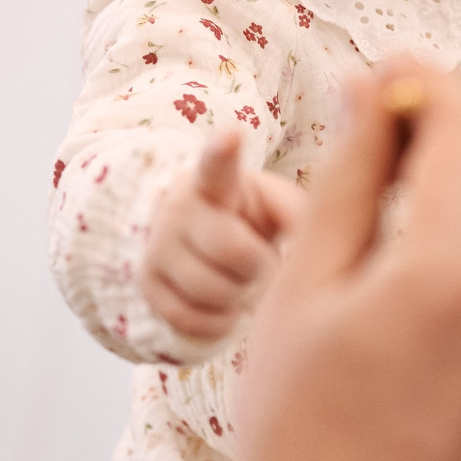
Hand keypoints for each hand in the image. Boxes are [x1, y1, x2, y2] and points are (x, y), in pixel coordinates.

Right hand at [141, 130, 302, 340]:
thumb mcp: (277, 205)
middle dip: (260, 265)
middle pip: (232, 250)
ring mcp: (158, 245)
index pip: (217, 164)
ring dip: (240, 296)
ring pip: (210, 290)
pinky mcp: (147, 283)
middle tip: (266, 262)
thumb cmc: (252, 219)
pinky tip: (227, 307)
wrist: (200, 242)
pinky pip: (189, 318)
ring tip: (245, 281)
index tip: (231, 137)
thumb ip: (301, 215)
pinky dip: (217, 323)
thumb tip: (313, 242)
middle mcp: (180, 208)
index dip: (222, 152)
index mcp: (217, 180)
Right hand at [236, 64, 460, 460]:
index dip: (422, 86)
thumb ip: (351, 178)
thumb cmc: (298, 438)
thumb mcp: (301, 292)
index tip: (383, 79)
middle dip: (458, 131)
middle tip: (391, 133)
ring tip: (410, 207)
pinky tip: (439, 287)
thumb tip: (377, 89)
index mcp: (457, 273)